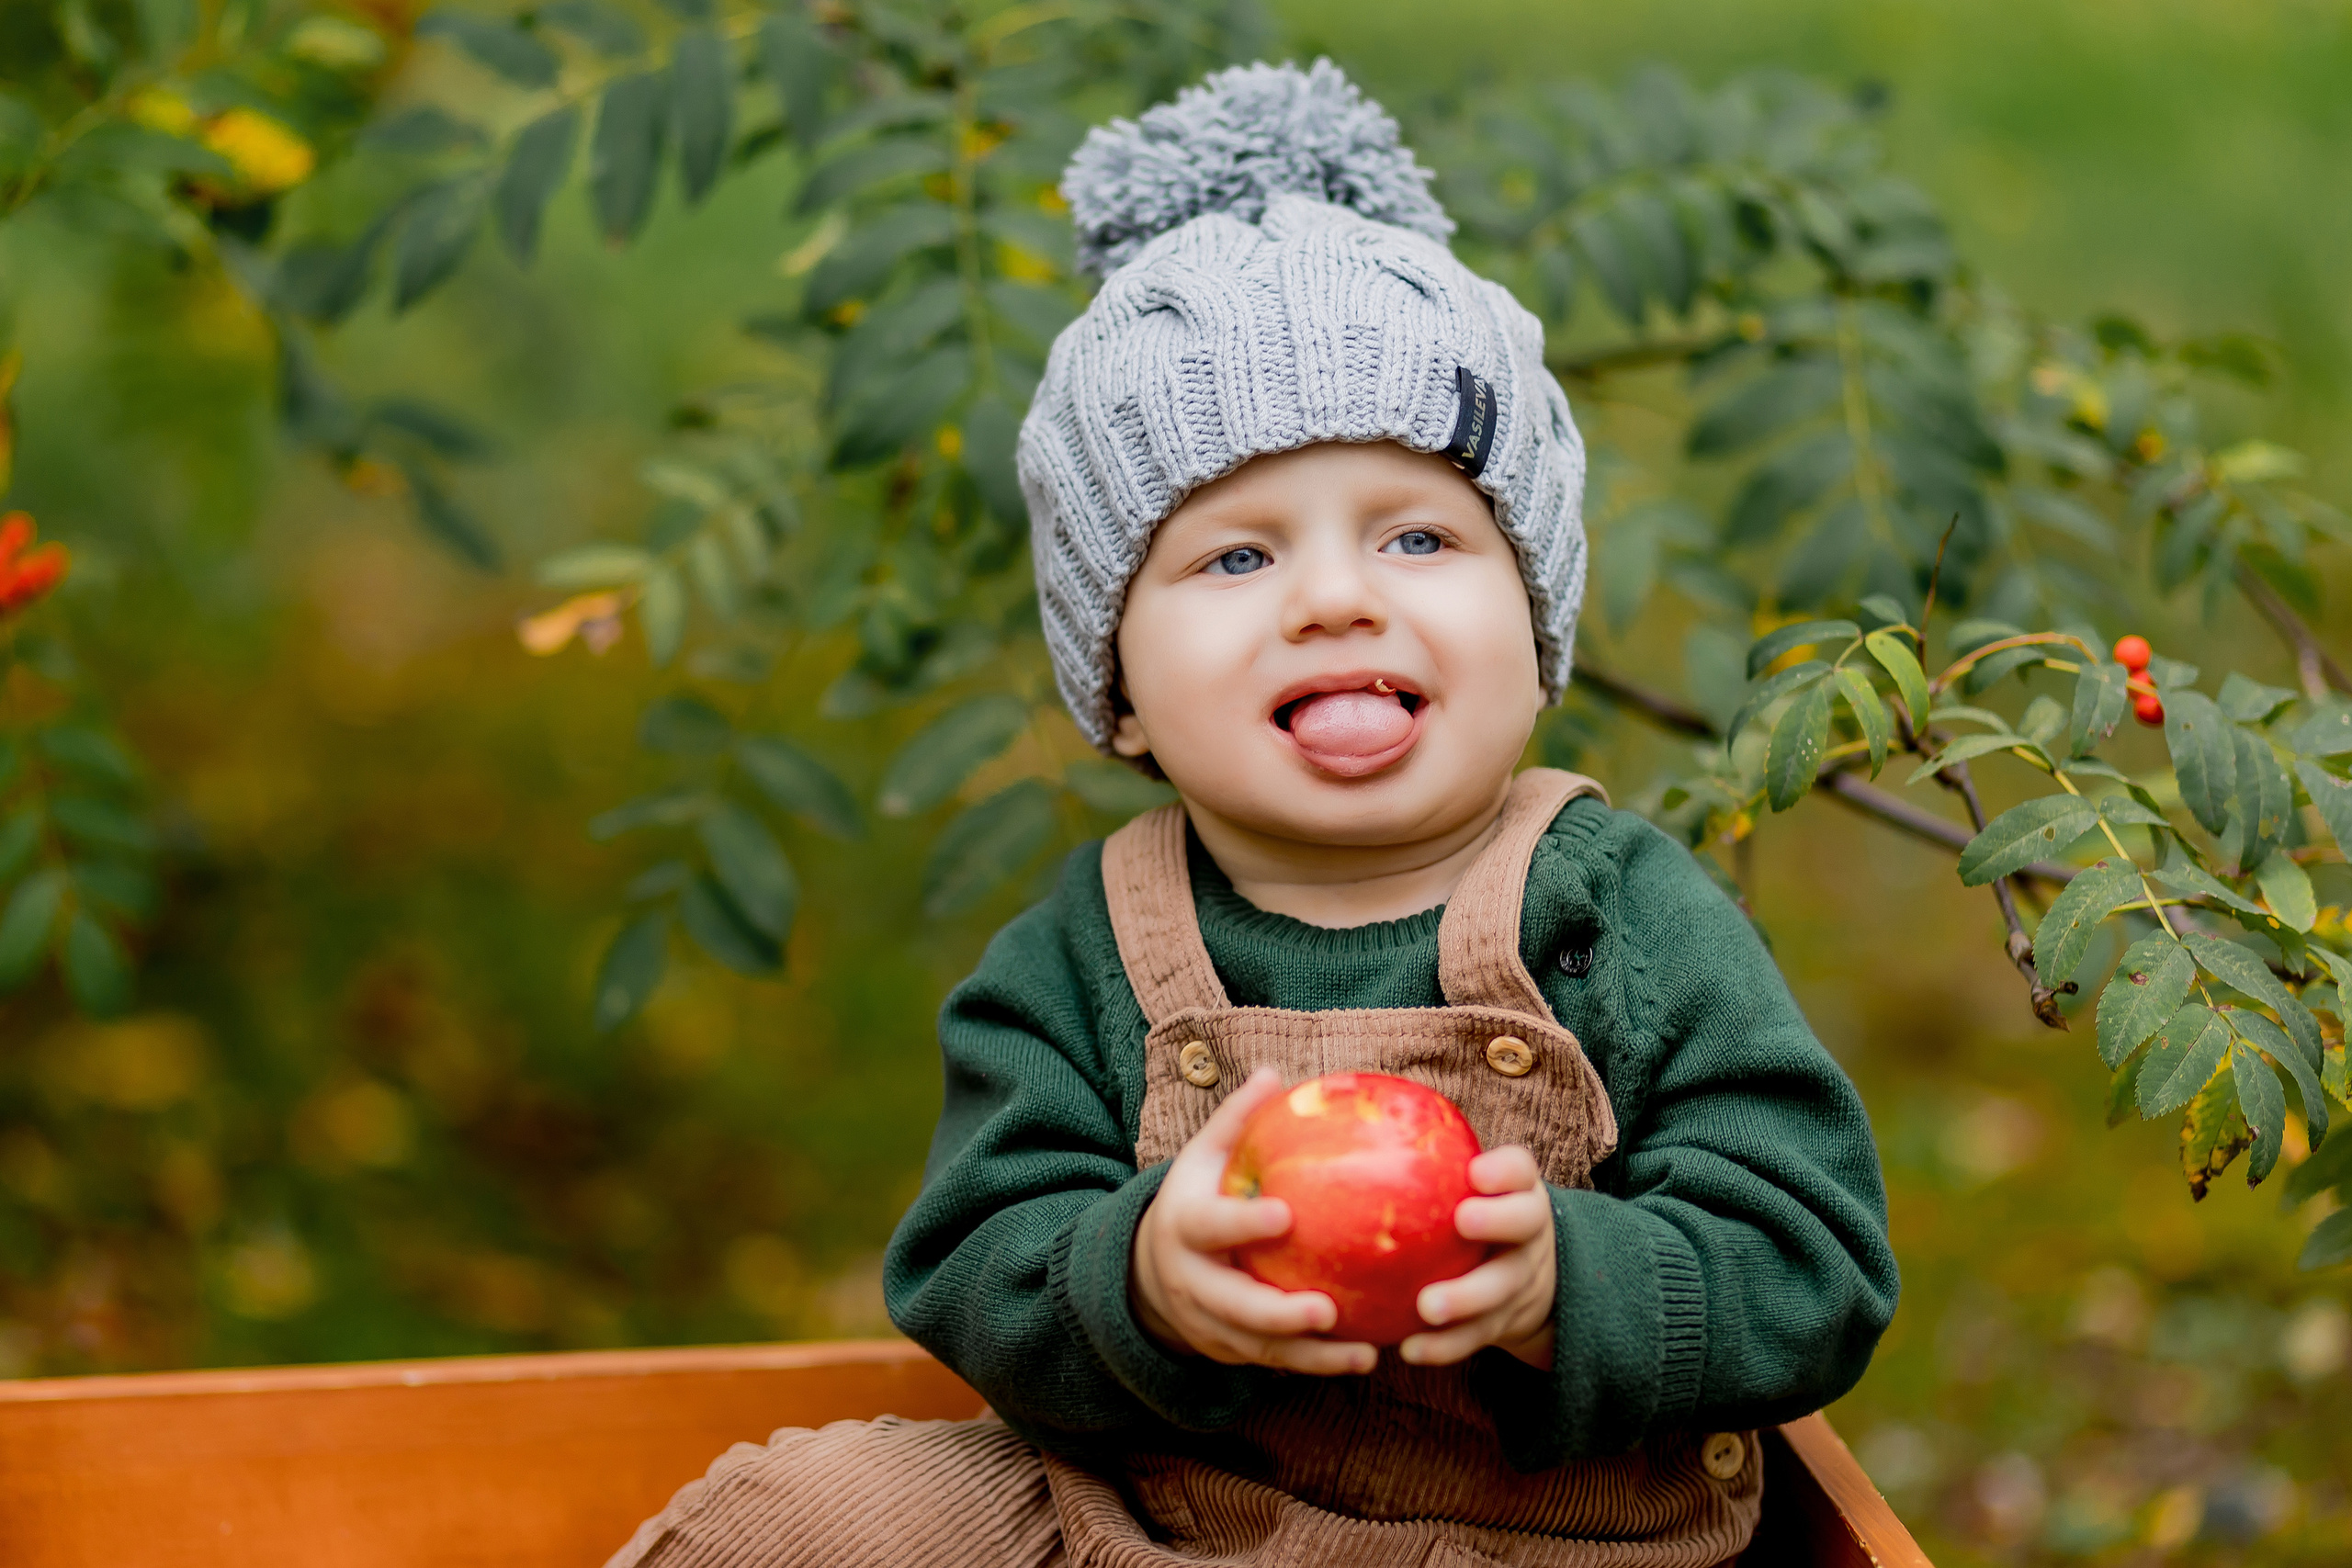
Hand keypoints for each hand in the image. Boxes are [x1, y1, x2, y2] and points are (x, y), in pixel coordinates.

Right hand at [1130, 1068, 1378, 1374]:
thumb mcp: (1202, 1157)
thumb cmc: (1195, 1198)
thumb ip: (1236, 1120)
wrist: (1147, 1270)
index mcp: (1186, 1226)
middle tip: (1327, 1310)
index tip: (1286, 1216)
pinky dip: (1315, 1366)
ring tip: (1364, 1355)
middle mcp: (1193, 1281)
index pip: (1212, 1225)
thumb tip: (1274, 1072)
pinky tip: (1364, 1359)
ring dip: (1311, 1357)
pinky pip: (1273, 1363)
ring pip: (1258, 1348)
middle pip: (1232, 1305)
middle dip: (1278, 1314)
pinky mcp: (1229, 1352)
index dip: (1244, 1224)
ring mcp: (1208, 1324)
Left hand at [1398, 1145, 1556, 1369]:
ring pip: (1500, 1291)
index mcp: (1512, 1191)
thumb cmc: (1456, 1207)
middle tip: (1463, 1222)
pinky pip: (1474, 1340)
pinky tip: (1407, 1351)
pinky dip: (1444, 1347)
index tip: (1478, 1171)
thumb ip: (1406, 1150)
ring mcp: (1515, 1281)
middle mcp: (1522, 1233)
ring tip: (1427, 1308)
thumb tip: (1300, 1095)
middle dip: (1497, 1223)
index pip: (1520, 1171)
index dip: (1504, 1169)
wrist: (1519, 1274)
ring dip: (1466, 1300)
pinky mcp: (1500, 1325)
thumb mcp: (1453, 1178)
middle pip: (1522, 1224)